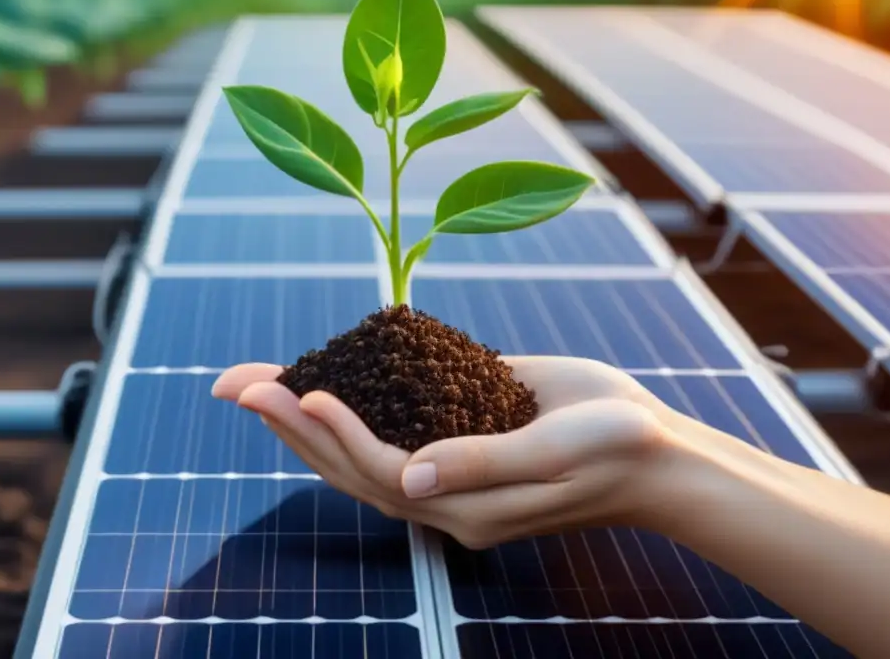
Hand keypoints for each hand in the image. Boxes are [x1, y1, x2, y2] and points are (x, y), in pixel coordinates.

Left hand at [211, 357, 680, 548]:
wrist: (655, 454)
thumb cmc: (618, 451)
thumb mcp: (558, 454)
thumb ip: (484, 465)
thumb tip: (410, 480)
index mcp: (466, 509)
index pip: (382, 472)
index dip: (338, 434)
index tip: (300, 391)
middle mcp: (446, 495)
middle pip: (351, 466)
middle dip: (293, 424)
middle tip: (235, 384)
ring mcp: (450, 469)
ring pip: (362, 451)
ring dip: (306, 418)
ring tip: (256, 384)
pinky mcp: (461, 437)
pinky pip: (396, 427)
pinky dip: (354, 406)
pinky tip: (323, 381)